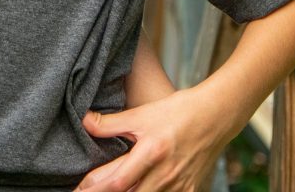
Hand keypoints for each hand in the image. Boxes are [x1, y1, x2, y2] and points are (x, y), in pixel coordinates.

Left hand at [74, 86, 239, 191]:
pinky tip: (138, 190)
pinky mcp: (189, 191)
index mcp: (151, 152)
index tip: (78, 189)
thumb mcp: (142, 114)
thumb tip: (84, 121)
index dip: (93, 187)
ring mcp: (178, 186)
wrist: (216, 115)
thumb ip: (112, 123)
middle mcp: (165, 174)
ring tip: (109, 191)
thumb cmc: (178, 111)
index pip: (116, 181)